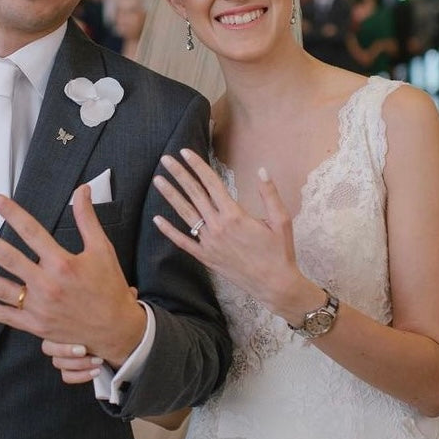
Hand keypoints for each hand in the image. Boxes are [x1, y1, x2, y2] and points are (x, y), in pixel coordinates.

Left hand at [0, 186, 145, 367]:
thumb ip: (88, 219)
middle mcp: (47, 284)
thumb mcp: (103, 249)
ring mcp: (39, 307)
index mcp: (63, 263)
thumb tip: (82, 189)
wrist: (116, 331)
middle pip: (8, 258)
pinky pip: (5, 316)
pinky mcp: (35, 326)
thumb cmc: (109, 287)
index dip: (12, 214)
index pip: (32, 232)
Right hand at [41, 288, 138, 384]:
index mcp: (68, 318)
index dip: (61, 336)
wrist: (117, 335)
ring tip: (98, 361)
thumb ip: (121, 296)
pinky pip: (66, 375)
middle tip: (86, 349)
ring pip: (58, 362)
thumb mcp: (115, 303)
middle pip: (48, 347)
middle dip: (67, 350)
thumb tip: (132, 292)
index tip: (82, 341)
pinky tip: (95, 371)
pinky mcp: (70, 368)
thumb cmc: (110, 316)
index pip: (50, 326)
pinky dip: (79, 375)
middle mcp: (62, 336)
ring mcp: (64, 354)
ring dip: (78, 363)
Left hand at [152, 149, 312, 318]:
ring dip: (170, 196)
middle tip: (165, 159)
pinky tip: (156, 220)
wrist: (274, 285)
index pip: (212, 183)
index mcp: (235, 215)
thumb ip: (269, 194)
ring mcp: (209, 242)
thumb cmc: (279, 252)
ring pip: (185, 214)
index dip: (197, 166)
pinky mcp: (205, 257)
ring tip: (157, 180)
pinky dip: (169, 231)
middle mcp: (218, 226)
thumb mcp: (281, 220)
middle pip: (194, 194)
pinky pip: (183, 242)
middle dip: (179, 175)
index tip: (185, 152)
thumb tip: (262, 170)